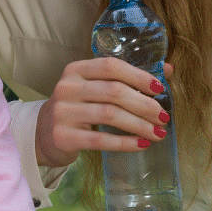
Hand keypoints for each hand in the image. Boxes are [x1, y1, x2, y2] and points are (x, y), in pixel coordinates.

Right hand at [34, 58, 174, 167]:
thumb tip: (168, 70)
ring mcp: (63, 112)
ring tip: (158, 133)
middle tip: (163, 117)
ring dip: (139, 125)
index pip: (111, 66)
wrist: (43, 134)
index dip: (138, 76)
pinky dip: (124, 143)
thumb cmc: (78, 107)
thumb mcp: (95, 88)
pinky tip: (141, 144)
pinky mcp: (63, 136)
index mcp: (76, 69)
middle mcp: (67, 87)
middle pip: (113, 91)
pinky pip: (100, 140)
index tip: (160, 89)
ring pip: (109, 115)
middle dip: (144, 104)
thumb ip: (127, 78)